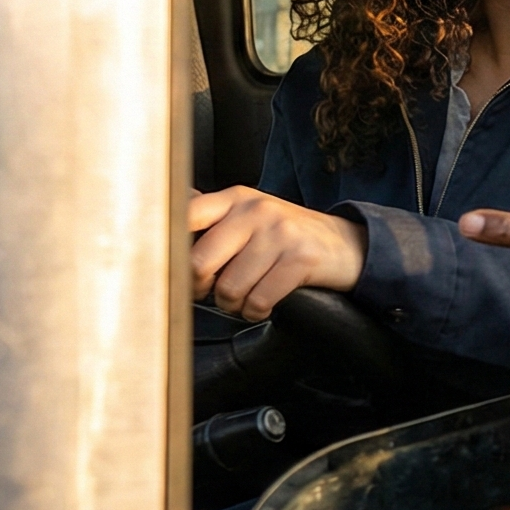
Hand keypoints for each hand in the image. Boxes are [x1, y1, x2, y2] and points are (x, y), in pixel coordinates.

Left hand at [189, 185, 366, 319]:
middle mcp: (255, 210)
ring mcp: (279, 233)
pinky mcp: (299, 259)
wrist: (347, 245)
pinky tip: (262, 303)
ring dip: (233, 304)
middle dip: (202, 289)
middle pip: (199, 263)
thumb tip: (162, 221)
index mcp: (235, 198)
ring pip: (229, 288)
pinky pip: (258, 300)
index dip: (172, 251)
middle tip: (214, 290)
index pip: (185, 217)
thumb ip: (211, 218)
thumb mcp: (250, 216)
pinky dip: (256, 311)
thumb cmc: (287, 236)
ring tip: (245, 296)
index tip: (178, 269)